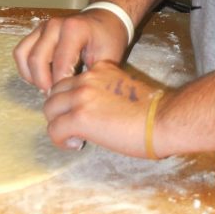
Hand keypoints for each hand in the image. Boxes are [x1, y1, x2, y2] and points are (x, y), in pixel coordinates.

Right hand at [13, 10, 128, 93]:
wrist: (103, 19)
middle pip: (37, 59)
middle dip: (43, 83)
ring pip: (23, 55)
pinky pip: (20, 51)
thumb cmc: (107, 39)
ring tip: (47, 87)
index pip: (60, 64)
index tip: (68, 97)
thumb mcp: (107, 58)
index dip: (61, 85)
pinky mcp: (35, 32)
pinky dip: (26, 68)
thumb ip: (91, 76)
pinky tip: (40, 78)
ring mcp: (42, 27)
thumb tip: (74, 98)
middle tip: (56, 96)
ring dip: (32, 76)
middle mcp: (54, 25)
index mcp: (74, 29)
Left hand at [44, 60, 169, 157]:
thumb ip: (105, 91)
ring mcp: (82, 96)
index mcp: (100, 69)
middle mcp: (88, 78)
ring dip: (58, 124)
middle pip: (55, 92)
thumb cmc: (154, 110)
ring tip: (74, 136)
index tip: (81, 114)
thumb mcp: (125, 88)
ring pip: (50, 109)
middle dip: (60, 111)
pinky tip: (77, 144)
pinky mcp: (80, 117)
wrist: (164, 119)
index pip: (71, 80)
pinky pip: (54, 129)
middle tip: (73, 127)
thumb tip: (94, 110)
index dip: (71, 99)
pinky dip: (60, 140)